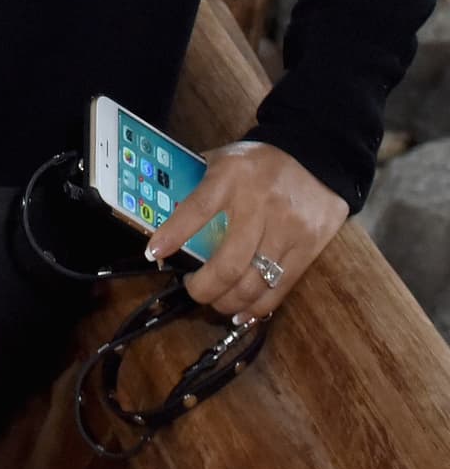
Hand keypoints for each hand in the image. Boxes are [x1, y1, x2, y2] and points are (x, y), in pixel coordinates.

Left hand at [145, 139, 347, 322]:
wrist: (316, 156)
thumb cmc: (258, 161)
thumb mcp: (223, 159)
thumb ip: (196, 181)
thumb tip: (163, 211)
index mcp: (231, 177)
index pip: (198, 208)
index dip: (174, 234)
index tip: (153, 253)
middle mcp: (259, 205)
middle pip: (228, 264)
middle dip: (203, 288)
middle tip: (192, 288)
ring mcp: (286, 230)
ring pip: (252, 284)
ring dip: (227, 301)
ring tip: (215, 301)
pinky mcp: (307, 249)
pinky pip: (278, 289)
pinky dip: (256, 308)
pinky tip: (241, 311)